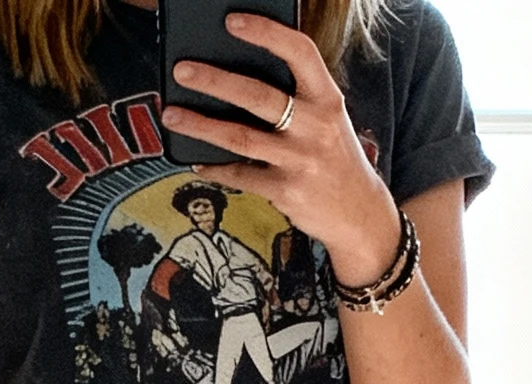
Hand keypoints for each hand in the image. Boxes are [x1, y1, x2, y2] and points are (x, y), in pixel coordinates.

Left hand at [162, 13, 400, 284]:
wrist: (359, 214)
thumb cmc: (335, 157)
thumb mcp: (328, 119)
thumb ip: (298, 97)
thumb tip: (240, 75)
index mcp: (327, 98)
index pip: (299, 54)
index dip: (266, 34)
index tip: (233, 22)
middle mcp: (315, 127)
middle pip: (258, 96)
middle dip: (215, 81)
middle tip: (182, 71)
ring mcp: (300, 161)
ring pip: (241, 138)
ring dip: (201, 125)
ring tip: (172, 114)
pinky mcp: (286, 192)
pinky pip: (242, 176)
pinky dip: (216, 168)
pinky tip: (198, 160)